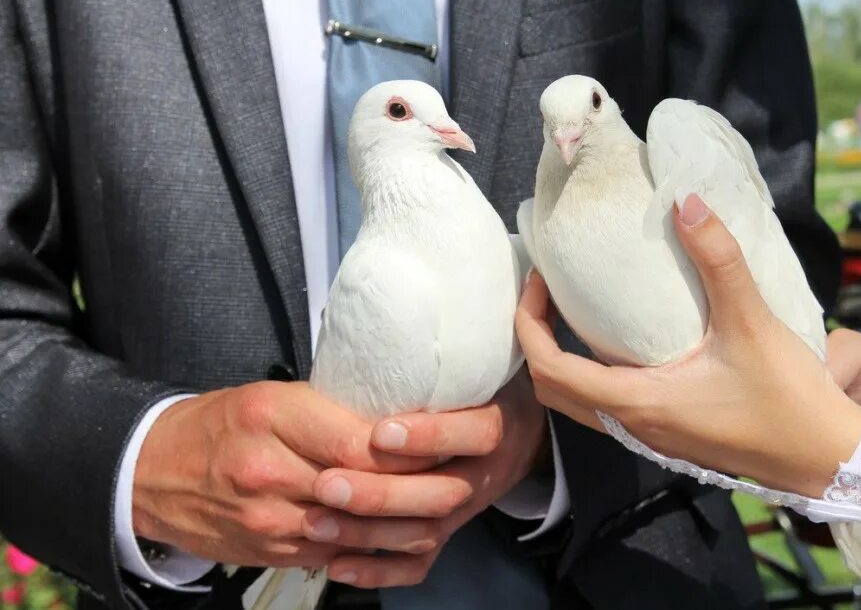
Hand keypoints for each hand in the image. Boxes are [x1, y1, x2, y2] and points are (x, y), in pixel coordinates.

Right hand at [134, 381, 440, 567]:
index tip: (443, 439)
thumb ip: (331, 409)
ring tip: (441, 506)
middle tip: (456, 475)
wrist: (153, 472)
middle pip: (364, 489)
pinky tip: (400, 531)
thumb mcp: (273, 396)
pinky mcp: (269, 551)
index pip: (360, 443)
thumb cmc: (222, 422)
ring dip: (402, 523)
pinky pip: (335, 553)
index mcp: (273, 417)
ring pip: (355, 529)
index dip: (409, 448)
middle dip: (417, 487)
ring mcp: (268, 519)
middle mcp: (269, 471)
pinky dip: (371, 545)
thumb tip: (398, 419)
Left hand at [314, 369, 547, 588]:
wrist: (525, 434)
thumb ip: (452, 353)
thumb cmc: (485, 389)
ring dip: (368, 532)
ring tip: (316, 522)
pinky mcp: (450, 535)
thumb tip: (405, 308)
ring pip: (425, 534)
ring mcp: (467, 510)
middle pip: (442, 494)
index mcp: (499, 425)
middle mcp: (486, 474)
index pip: (476, 434)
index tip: (380, 432)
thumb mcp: (484, 365)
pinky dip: (379, 571)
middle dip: (381, 493)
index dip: (432, 436)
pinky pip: (419, 565)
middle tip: (327, 483)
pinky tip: (339, 566)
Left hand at [515, 193, 860, 496]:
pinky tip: (621, 340)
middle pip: (551, 389)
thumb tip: (686, 202)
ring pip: (577, 403)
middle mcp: (632, 426)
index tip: (538, 280)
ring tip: (574, 310)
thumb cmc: (789, 399)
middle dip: (536, 339)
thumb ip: (719, 260)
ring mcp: (648, 437)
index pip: (550, 368)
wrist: (825, 458)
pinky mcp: (667, 436)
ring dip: (562, 358)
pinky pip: (605, 407)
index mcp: (638, 403)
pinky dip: (591, 373)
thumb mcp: (753, 323)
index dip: (529, 323)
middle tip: (548, 292)